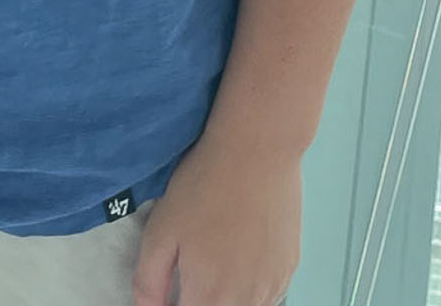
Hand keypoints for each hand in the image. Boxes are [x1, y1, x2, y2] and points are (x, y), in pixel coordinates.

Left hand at [132, 130, 299, 305]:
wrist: (257, 150)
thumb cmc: (204, 185)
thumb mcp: (161, 230)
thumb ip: (150, 281)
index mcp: (209, 296)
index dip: (175, 304)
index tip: (173, 287)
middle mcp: (246, 301)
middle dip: (202, 297)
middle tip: (193, 263)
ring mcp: (274, 287)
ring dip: (227, 295)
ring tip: (216, 252)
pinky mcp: (290, 268)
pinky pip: (267, 293)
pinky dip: (250, 285)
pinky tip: (240, 250)